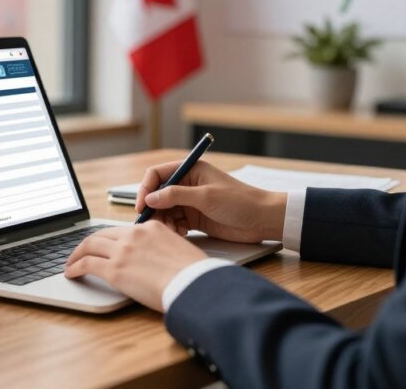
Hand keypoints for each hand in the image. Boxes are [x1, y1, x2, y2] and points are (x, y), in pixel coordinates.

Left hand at [64, 222, 207, 311]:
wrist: (193, 284)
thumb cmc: (193, 273)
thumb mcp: (178, 249)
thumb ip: (161, 249)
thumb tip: (155, 260)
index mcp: (150, 228)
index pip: (121, 230)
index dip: (108, 239)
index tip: (103, 246)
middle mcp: (133, 235)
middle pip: (101, 235)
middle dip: (87, 244)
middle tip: (81, 252)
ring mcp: (122, 251)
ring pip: (89, 246)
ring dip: (76, 255)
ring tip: (71, 263)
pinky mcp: (114, 270)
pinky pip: (86, 264)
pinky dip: (75, 267)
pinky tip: (71, 273)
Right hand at [137, 160, 286, 243]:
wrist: (263, 220)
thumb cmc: (240, 201)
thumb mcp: (205, 196)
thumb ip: (176, 195)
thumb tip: (150, 198)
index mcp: (190, 170)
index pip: (157, 174)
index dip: (146, 189)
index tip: (142, 206)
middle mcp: (187, 184)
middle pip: (158, 194)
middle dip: (153, 209)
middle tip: (152, 225)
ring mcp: (190, 202)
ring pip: (165, 211)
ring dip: (163, 222)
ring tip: (171, 232)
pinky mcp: (195, 218)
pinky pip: (175, 222)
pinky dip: (173, 229)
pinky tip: (180, 235)